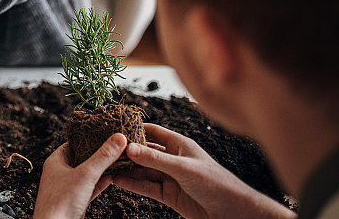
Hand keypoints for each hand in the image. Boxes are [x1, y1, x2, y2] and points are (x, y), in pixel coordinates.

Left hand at [34, 133, 127, 218]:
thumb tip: (118, 138)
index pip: (73, 143)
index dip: (89, 137)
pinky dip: (102, 182)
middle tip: (115, 145)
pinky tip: (113, 177)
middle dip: (99, 153)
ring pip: (88, 174)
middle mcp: (61, 173)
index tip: (104, 132)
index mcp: (56, 161)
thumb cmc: (60, 202)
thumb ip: (103, 156)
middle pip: (83, 158)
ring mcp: (69, 187)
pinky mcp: (77, 201)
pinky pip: (91, 187)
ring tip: (118, 159)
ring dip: (102, 168)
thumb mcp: (86, 174)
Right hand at [113, 124, 294, 218]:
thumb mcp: (183, 168)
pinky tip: (119, 182)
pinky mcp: (169, 194)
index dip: (134, 129)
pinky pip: (147, 187)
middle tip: (105, 150)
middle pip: (144, 152)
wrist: (233, 214)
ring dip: (127, 169)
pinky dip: (133, 184)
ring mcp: (170, 177)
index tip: (114, 128)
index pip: (152, 132)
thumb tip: (129, 148)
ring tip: (106, 167)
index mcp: (179, 145)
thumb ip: (155, 159)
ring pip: (143, 171)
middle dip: (126, 151)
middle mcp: (173, 159)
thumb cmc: (216, 184)